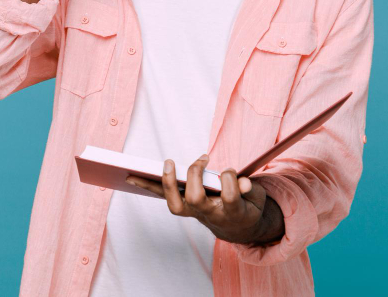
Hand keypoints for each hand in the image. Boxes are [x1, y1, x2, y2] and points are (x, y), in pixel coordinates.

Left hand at [125, 153, 270, 244]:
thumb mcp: (256, 199)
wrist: (237, 228)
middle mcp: (210, 214)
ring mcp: (194, 213)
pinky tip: (131, 176)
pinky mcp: (184, 207)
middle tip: (202, 159)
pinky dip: (147, 186)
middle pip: (196, 199)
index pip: (229, 196)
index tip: (231, 170)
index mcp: (232, 212)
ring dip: (168, 183)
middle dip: (195, 176)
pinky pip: (164, 198)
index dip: (229, 180)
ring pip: (175, 204)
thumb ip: (250, 190)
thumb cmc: (247, 207)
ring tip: (167, 163)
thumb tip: (242, 183)